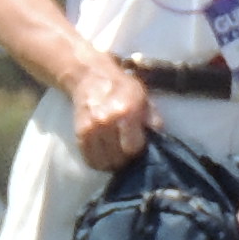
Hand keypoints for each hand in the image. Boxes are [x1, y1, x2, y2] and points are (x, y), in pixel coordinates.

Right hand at [67, 53, 152, 169]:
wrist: (91, 76)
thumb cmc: (122, 88)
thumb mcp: (144, 98)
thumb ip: (153, 119)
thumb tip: (159, 139)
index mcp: (125, 113)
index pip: (132, 149)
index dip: (138, 151)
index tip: (140, 146)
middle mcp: (106, 122)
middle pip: (118, 159)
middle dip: (126, 160)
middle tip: (128, 152)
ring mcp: (90, 128)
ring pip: (103, 162)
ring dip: (112, 163)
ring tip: (117, 155)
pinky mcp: (79, 133)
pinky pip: (90, 159)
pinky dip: (98, 162)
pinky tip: (106, 154)